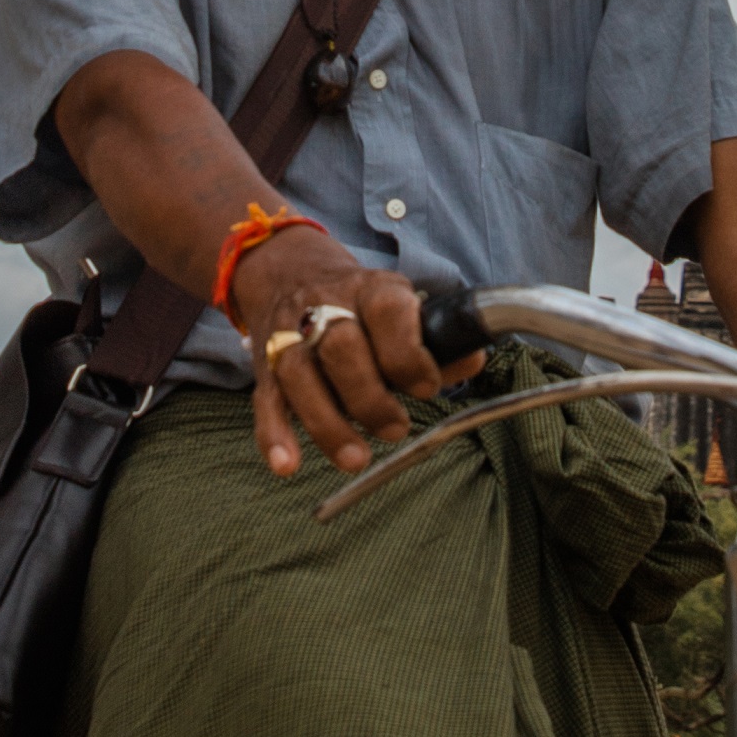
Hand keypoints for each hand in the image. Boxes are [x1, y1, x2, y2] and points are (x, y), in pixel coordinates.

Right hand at [234, 221, 466, 478]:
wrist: (291, 271)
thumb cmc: (361, 304)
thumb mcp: (402, 307)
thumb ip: (437, 342)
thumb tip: (471, 362)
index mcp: (371, 288)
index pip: (387, 311)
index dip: (407, 352)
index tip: (426, 387)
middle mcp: (326, 305)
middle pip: (340, 346)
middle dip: (369, 396)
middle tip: (394, 430)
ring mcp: (289, 333)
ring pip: (299, 375)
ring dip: (327, 424)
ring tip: (355, 459)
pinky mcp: (265, 363)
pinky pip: (265, 398)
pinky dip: (274, 434)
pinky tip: (287, 465)